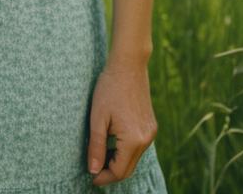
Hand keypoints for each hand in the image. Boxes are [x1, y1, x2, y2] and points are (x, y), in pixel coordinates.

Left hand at [86, 60, 157, 185]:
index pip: (119, 171)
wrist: (128, 65)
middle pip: (129, 168)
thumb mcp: (97, 118)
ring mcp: (151, 132)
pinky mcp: (151, 125)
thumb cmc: (109, 88)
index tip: (90, 177)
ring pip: (134, 158)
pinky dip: (126, 150)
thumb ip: (96, 146)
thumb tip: (93, 171)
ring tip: (100, 156)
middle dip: (111, 172)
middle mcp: (146, 139)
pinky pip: (138, 146)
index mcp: (134, 139)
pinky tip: (112, 142)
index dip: (104, 177)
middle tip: (93, 171)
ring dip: (118, 161)